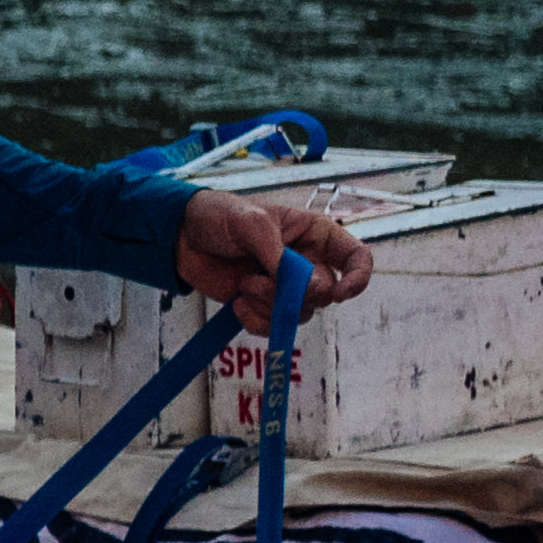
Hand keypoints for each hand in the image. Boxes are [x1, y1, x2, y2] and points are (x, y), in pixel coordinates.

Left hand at [168, 186, 375, 322]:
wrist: (184, 237)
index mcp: (316, 235)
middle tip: (257, 279)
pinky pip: (274, 326)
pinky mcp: (263, 305)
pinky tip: (236, 303)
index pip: (356, 258)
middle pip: (325, 294)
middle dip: (293, 293)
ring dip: (269, 305)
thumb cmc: (222, 216)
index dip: (358, 278)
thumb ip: (279, 255)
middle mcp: (308, 263)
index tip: (342, 293)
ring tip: (243, 284)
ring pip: (300, 313)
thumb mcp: (251, 224)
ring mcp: (286, 287)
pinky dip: (256, 321)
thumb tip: (305, 286)